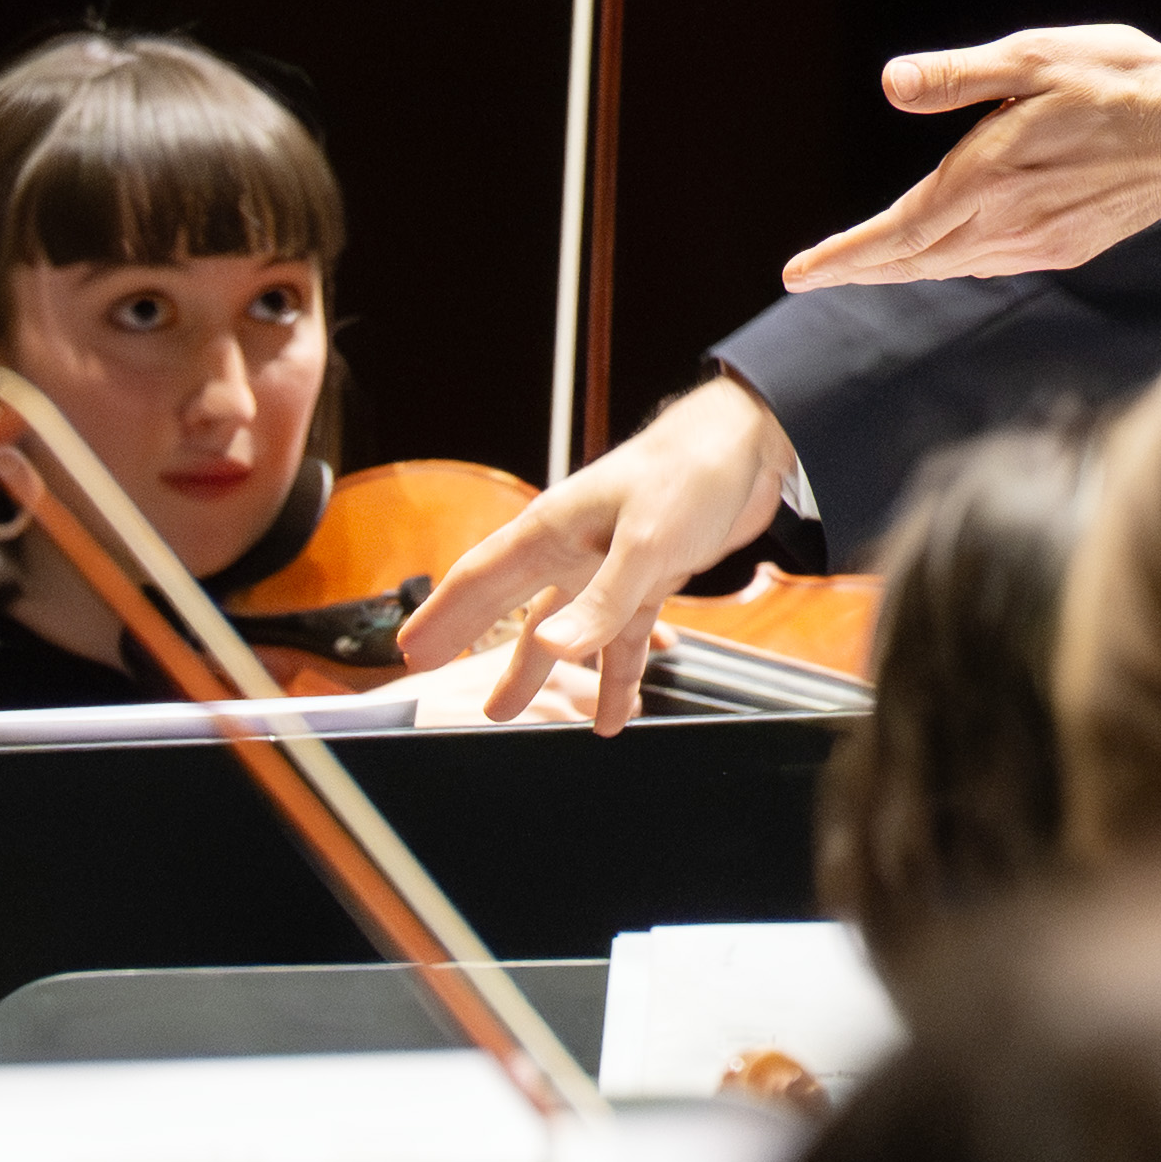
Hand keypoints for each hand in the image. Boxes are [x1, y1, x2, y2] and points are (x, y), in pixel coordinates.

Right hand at [399, 378, 805, 735]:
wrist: (751, 446)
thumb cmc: (691, 474)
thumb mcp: (647, 543)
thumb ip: (602, 602)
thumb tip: (552, 651)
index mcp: (553, 529)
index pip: (481, 577)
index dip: (443, 615)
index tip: (409, 649)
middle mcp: (573, 547)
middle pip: (508, 603)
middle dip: (469, 640)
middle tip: (428, 675)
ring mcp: (609, 564)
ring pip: (563, 628)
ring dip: (538, 671)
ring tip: (505, 713)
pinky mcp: (649, 577)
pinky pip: (622, 636)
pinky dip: (615, 675)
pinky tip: (613, 715)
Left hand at [773, 25, 1160, 293]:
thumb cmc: (1121, 81)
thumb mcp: (1035, 57)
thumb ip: (960, 76)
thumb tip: (892, 84)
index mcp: (989, 177)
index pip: (897, 232)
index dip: (843, 257)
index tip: (797, 275)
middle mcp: (1009, 223)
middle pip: (915, 260)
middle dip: (859, 269)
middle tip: (812, 277)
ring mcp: (1040, 243)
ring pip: (951, 267)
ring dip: (901, 269)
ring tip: (862, 267)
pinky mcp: (1068, 247)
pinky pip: (991, 264)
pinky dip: (951, 264)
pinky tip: (945, 256)